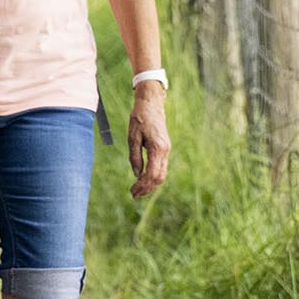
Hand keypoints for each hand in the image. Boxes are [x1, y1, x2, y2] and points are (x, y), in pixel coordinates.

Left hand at [127, 80, 170, 197]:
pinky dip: (153, 176)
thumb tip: (137, 175)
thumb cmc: (139, 118)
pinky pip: (161, 166)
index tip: (132, 191)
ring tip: (137, 190)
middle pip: (159, 177)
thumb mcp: (132, 137)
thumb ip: (135, 157)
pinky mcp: (165, 148)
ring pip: (162, 173)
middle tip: (133, 194)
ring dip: (150, 184)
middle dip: (147, 188)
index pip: (152, 174)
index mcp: (158, 148)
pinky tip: (143, 179)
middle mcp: (165, 151)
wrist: (151, 103)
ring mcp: (167, 150)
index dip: (143, 185)